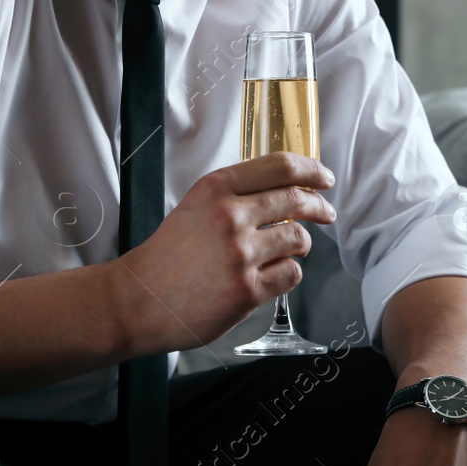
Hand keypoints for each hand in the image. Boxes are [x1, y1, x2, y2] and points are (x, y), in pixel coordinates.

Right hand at [119, 150, 336, 351]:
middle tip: (326, 212)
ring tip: (293, 248)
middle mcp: (230, 216)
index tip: (324, 177)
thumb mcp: (195, 206)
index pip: (280, 166)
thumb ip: (235, 195)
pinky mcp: (247, 290)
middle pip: (297, 199)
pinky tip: (274, 274)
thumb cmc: (167, 255)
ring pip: (298, 238)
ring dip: (302, 243)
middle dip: (319, 206)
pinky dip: (288, 272)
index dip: (311, 170)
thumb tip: (283, 190)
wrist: (140, 299)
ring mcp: (240, 254)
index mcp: (216, 188)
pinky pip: (290, 273)